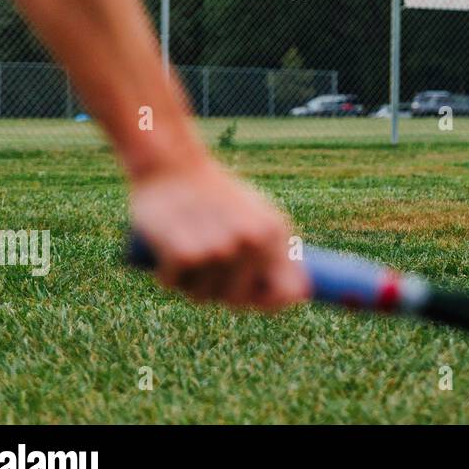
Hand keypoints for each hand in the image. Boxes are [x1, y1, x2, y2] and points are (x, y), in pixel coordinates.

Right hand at [130, 160, 309, 310]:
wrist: (174, 165)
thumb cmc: (218, 196)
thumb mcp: (258, 216)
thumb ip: (278, 254)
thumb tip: (300, 296)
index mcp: (274, 233)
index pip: (286, 291)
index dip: (272, 303)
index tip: (257, 300)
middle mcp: (252, 243)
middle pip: (239, 301)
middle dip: (222, 292)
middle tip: (209, 265)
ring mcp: (219, 250)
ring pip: (203, 296)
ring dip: (192, 283)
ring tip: (189, 247)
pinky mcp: (184, 253)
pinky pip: (174, 283)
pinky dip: (168, 274)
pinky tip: (167, 248)